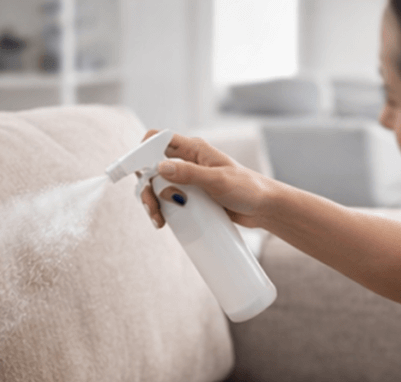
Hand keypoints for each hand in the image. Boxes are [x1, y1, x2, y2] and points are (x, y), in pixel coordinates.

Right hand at [138, 130, 277, 228]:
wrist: (264, 208)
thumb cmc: (248, 188)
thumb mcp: (218, 181)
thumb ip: (190, 174)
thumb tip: (159, 168)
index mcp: (193, 149)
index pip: (158, 139)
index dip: (142, 151)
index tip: (136, 172)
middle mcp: (187, 162)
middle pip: (152, 168)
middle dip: (146, 187)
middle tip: (152, 207)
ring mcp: (188, 180)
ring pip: (158, 186)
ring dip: (152, 201)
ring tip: (158, 220)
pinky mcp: (192, 197)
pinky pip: (169, 200)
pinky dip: (162, 210)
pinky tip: (164, 222)